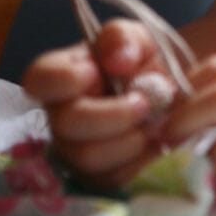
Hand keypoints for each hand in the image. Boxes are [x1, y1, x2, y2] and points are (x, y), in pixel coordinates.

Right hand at [22, 19, 168, 186]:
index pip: (40, 79)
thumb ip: (122, 38)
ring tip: (154, 123)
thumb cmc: (145, 62)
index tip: (95, 72)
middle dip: (113, 115)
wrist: (174, 93)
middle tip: (146, 104)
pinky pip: (112, 177)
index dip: (64, 79)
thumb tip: (118, 60)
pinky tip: (157, 141)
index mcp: (65, 75)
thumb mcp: (137, 37)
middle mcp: (62, 115)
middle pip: (67, 124)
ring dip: (130, 139)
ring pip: (89, 157)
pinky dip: (141, 159)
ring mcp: (77, 148)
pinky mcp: (99, 174)